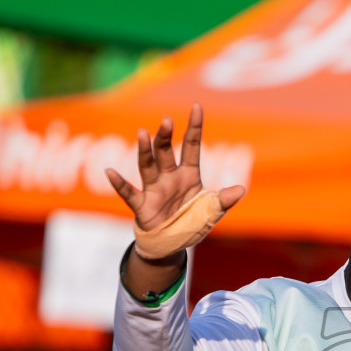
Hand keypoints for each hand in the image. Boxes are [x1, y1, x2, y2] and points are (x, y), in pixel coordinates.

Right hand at [106, 102, 245, 233]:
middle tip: (167, 120)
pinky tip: (110, 172)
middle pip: (166, 152)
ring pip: (148, 166)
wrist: (173, 243)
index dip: (194, 127)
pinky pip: (129, 193)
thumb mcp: (212, 212)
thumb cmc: (191, 222)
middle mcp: (170, 177)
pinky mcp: (143, 206)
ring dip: (145, 151)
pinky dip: (119, 184)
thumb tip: (241, 189)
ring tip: (143, 133)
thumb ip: (224, 200)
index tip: (196, 106)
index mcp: (189, 175)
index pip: (192, 146)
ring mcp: (155, 189)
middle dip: (166, 137)